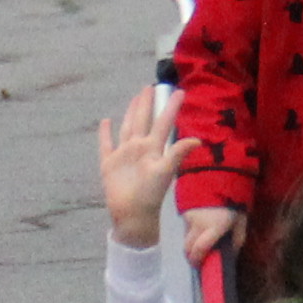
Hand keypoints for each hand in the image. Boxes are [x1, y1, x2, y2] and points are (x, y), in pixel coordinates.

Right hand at [94, 83, 180, 246]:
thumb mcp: (165, 172)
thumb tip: (198, 140)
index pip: (163, 123)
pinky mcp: (109, 163)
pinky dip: (105, 133)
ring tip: (135, 98)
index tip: (180, 92)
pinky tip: (105, 121)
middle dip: (147, 104)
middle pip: (144, 120)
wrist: (133, 216)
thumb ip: (178, 154)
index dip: (171, 108)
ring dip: (131, 112)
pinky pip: (106, 144)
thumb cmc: (150, 195)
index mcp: (153, 149)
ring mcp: (124, 155)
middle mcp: (140, 148)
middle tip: (150, 86)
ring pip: (128, 127)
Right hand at [181, 205, 239, 264]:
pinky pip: (186, 224)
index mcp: (214, 226)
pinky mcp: (184, 208)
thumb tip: (231, 254)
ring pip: (186, 235)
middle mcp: (198, 223)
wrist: (220, 173)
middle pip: (187, 246)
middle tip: (198, 257)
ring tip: (202, 237)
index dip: (197, 260)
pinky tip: (200, 222)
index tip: (199, 266)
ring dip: (192, 240)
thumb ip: (237, 239)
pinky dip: (191, 228)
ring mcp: (189, 215)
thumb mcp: (241, 220)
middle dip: (191, 255)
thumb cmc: (234, 200)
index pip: (199, 249)